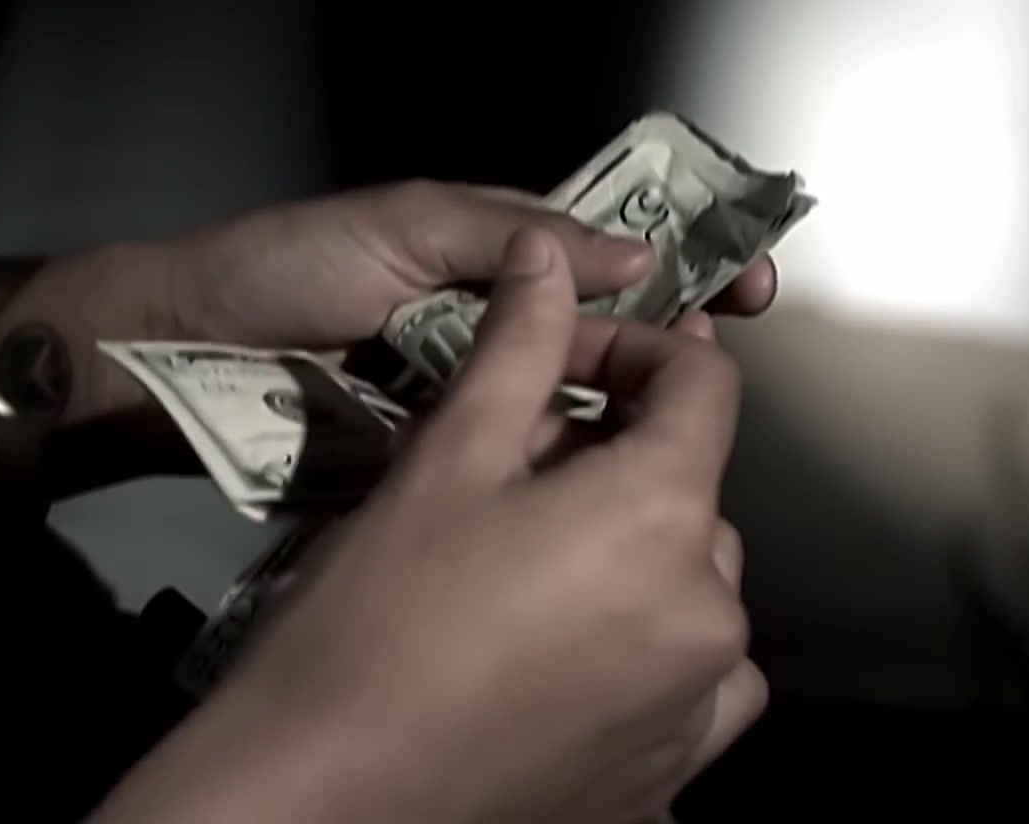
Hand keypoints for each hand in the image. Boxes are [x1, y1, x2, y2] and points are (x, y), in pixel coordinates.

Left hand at [0, 181, 777, 421]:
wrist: (181, 351)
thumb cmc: (286, 266)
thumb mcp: (406, 226)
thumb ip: (515, 240)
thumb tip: (632, 258)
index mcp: (493, 249)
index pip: (609, 250)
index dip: (680, 262)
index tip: (749, 286)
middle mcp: (493, 322)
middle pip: (602, 334)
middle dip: (668, 346)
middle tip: (722, 369)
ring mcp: (467, 393)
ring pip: (567, 404)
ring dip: (624, 416)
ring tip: (675, 431)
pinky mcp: (437, 455)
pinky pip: (513, 458)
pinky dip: (559, 470)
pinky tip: (602, 486)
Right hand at [93, 229, 764, 823]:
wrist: (321, 798)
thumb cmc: (372, 626)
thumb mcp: (446, 459)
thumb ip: (519, 345)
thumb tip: (546, 259)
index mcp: (663, 519)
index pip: (705, 388)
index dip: (635, 352)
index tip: (568, 361)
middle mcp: (707, 616)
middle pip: (689, 493)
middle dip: (614, 464)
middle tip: (511, 474)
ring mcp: (695, 707)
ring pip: (689, 588)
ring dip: (630, 560)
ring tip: (523, 571)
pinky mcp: (668, 778)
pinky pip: (686, 684)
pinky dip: (642, 652)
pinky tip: (559, 654)